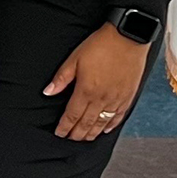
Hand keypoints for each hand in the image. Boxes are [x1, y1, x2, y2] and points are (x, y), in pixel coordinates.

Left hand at [46, 25, 152, 140]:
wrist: (128, 38)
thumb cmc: (101, 46)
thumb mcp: (74, 59)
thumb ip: (61, 79)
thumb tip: (48, 92)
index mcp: (86, 90)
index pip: (72, 115)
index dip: (65, 126)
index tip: (59, 133)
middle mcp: (102, 99)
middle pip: (86, 122)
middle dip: (77, 133)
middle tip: (70, 139)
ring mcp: (117, 99)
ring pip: (102, 122)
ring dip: (92, 132)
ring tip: (85, 139)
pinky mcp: (128, 96)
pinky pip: (119, 116)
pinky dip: (111, 125)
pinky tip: (105, 129)